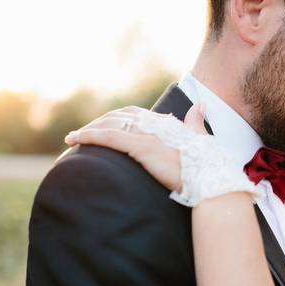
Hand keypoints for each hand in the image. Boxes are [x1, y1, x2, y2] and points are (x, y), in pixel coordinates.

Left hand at [64, 105, 208, 191]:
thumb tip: (199, 106)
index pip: (135, 114)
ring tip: (73, 139)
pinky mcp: (139, 146)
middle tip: (83, 136)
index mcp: (167, 123)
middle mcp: (154, 123)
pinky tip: (73, 139)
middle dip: (99, 123)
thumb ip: (195, 123)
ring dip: (88, 130)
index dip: (118, 118)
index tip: (105, 126)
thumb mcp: (201, 141)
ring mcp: (146, 134)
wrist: (211, 179)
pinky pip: (107, 137)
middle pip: (118, 116)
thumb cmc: (208, 166)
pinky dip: (88, 136)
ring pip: (109, 124)